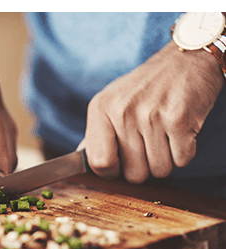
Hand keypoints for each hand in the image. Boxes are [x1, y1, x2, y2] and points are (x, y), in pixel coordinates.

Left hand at [80, 41, 224, 182]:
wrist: (186, 58)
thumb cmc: (146, 86)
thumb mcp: (112, 101)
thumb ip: (97, 132)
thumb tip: (80, 157)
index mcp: (100, 108)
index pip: (99, 163)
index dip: (112, 171)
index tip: (121, 164)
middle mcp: (122, 111)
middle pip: (133, 173)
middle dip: (144, 167)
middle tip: (149, 142)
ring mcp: (150, 115)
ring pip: (159, 170)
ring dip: (166, 159)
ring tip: (165, 133)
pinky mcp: (179, 119)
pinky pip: (182, 160)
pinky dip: (184, 152)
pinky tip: (180, 130)